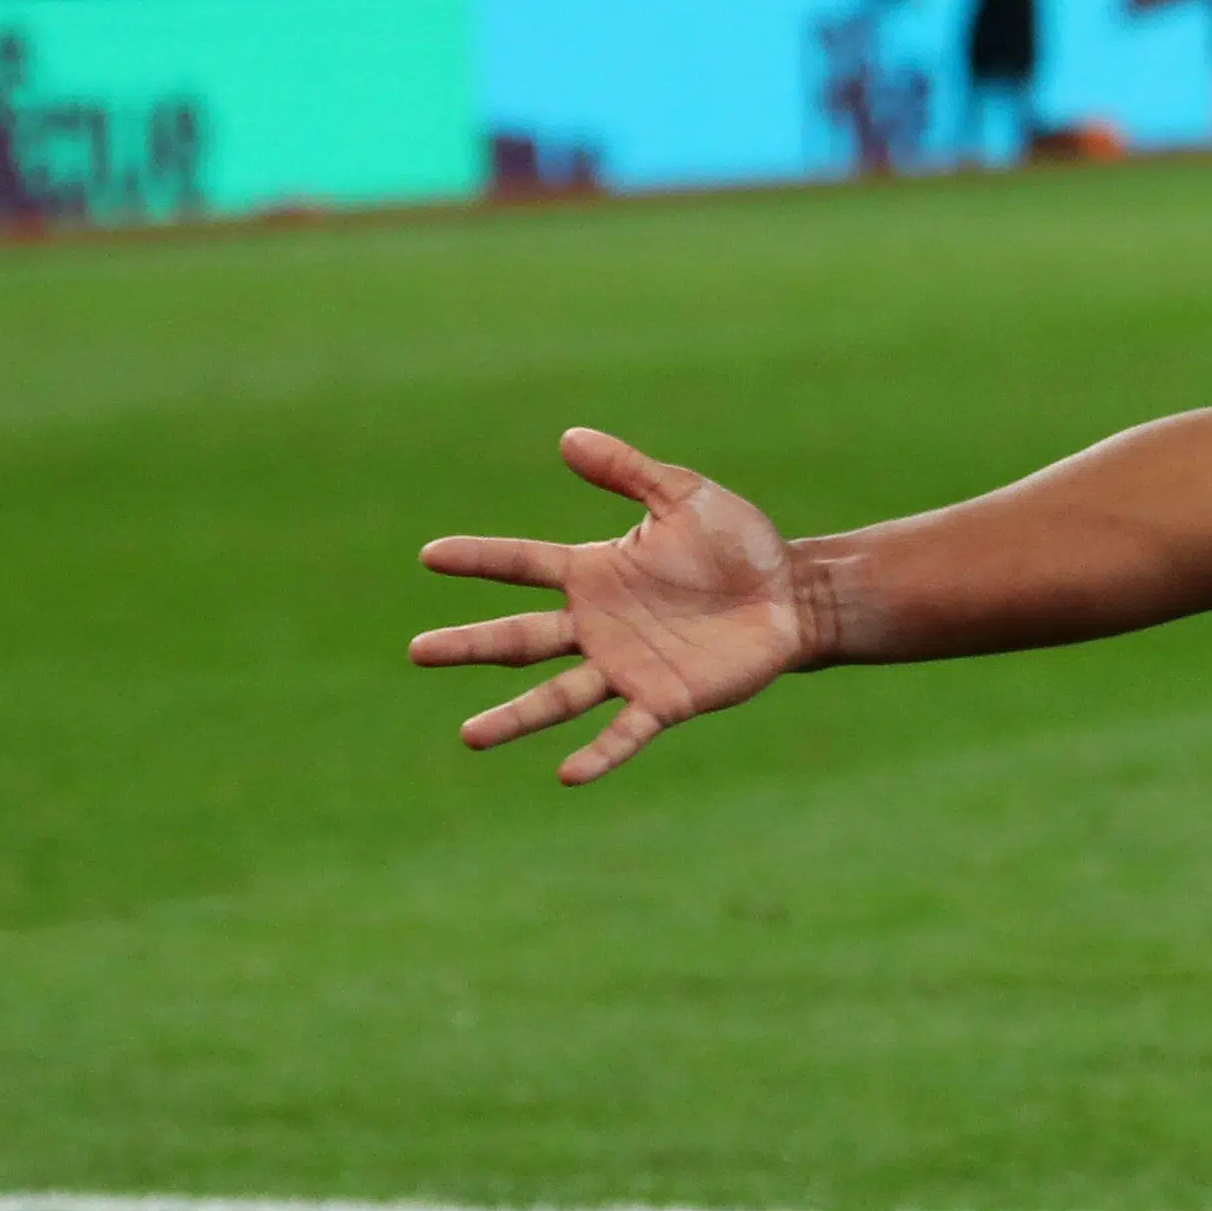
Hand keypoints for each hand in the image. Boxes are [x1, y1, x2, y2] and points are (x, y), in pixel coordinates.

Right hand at [411, 427, 808, 784]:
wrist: (793, 595)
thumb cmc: (738, 544)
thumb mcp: (684, 497)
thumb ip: (628, 472)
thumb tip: (568, 437)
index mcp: (595, 573)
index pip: (524, 564)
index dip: (480, 559)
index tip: (430, 556)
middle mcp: (598, 625)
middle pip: (522, 638)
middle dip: (470, 644)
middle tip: (418, 651)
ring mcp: (627, 666)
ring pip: (558, 695)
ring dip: (515, 717)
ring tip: (469, 737)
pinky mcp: (665, 700)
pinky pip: (625, 730)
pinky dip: (599, 753)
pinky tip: (567, 774)